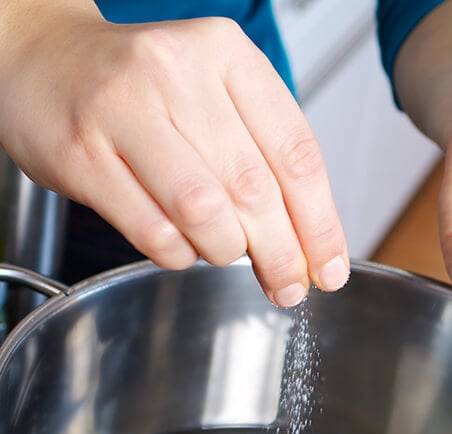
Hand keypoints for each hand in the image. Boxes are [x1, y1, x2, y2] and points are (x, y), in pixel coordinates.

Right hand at [0, 4, 348, 305]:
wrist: (45, 59)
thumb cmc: (143, 86)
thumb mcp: (216, 95)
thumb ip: (264, 156)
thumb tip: (310, 244)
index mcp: (227, 54)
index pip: (296, 154)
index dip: (321, 223)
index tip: (330, 267)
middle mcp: (177, 72)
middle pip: (255, 189)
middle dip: (282, 253)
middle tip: (290, 285)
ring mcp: (122, 110)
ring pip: (204, 212)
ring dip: (227, 252)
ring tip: (229, 254)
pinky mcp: (81, 154)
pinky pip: (152, 230)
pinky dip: (179, 254)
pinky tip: (183, 246)